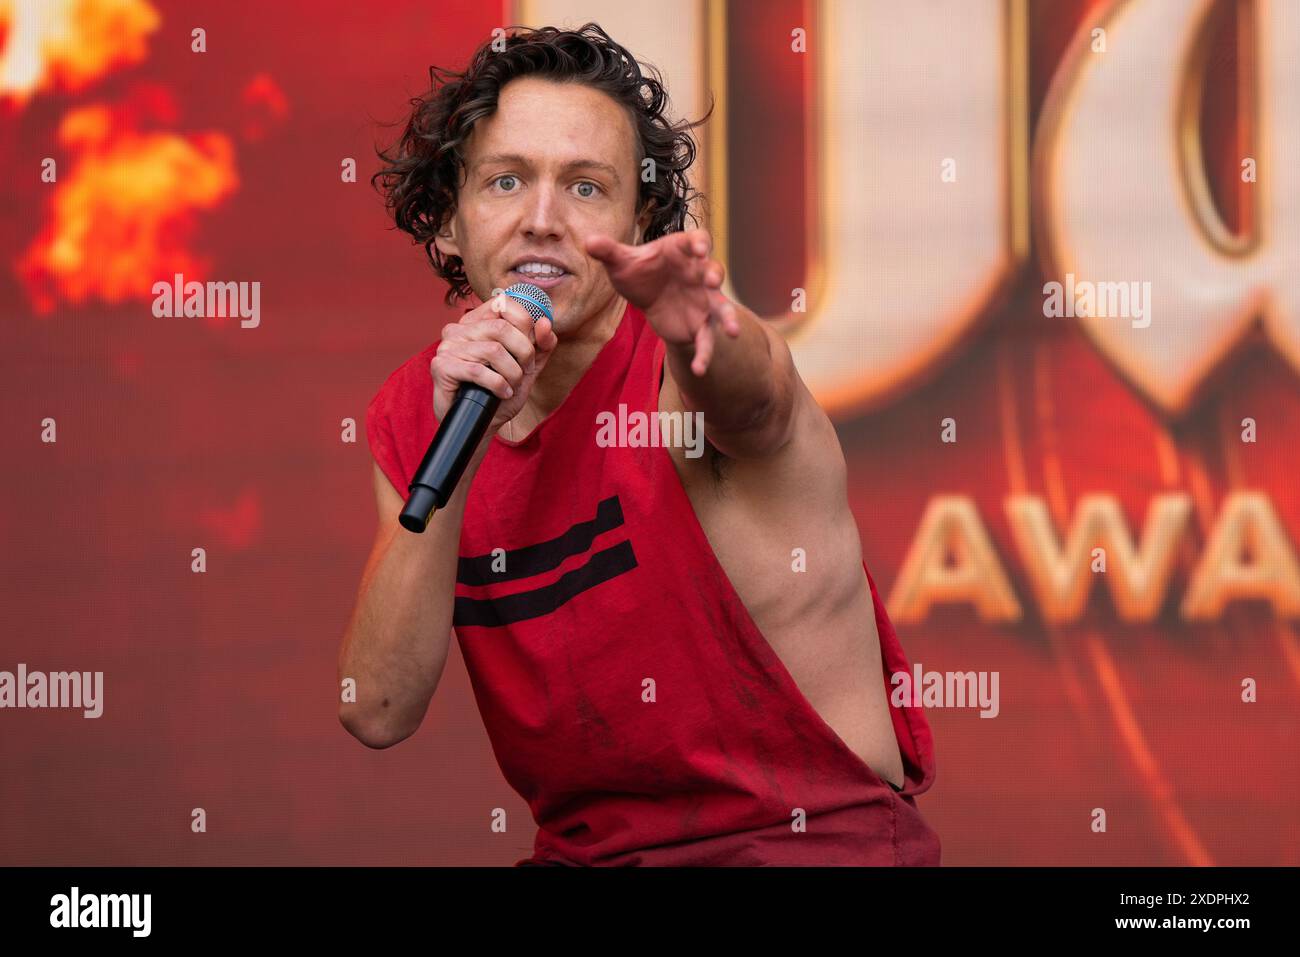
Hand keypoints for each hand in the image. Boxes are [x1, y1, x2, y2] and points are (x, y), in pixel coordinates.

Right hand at [429, 292, 558, 434]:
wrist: (481, 424)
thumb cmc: (501, 392)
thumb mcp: (528, 367)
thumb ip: (541, 345)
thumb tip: (544, 322)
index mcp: (478, 321)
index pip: (505, 304)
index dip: (526, 326)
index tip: (530, 351)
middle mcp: (460, 328)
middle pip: (502, 328)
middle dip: (523, 354)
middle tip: (523, 373)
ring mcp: (448, 346)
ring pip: (493, 350)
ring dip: (512, 373)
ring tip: (511, 386)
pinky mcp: (441, 366)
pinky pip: (478, 370)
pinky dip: (497, 384)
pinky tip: (501, 393)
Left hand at [586, 228, 739, 375]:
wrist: (648, 298)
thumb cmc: (640, 272)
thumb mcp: (622, 263)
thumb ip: (609, 252)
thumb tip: (588, 242)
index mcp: (682, 252)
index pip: (697, 241)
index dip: (700, 243)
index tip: (699, 248)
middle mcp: (699, 274)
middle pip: (713, 271)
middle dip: (715, 276)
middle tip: (712, 282)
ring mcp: (704, 300)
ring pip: (721, 307)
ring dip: (729, 317)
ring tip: (734, 331)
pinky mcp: (701, 324)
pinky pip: (706, 339)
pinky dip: (705, 354)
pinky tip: (699, 369)